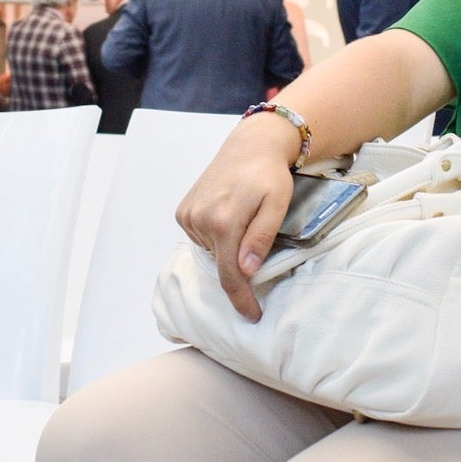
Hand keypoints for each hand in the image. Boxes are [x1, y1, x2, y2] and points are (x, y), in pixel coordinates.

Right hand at [174, 118, 297, 321]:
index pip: (230, 275)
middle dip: (239, 266)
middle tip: (258, 245)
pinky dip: (215, 237)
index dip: (241, 300)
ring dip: (227, 249)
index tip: (252, 315)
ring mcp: (189, 215)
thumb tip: (246, 270)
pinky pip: (201, 238)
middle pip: (221, 264)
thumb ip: (261, 238)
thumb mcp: (276, 205)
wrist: (249, 146)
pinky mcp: (184, 211)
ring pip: (211, 252)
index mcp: (224, 222)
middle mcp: (200, 220)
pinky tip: (227, 218)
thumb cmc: (268, 175)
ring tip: (244, 222)